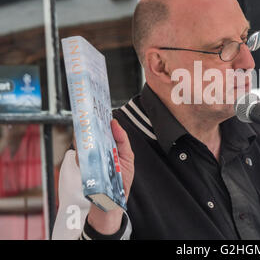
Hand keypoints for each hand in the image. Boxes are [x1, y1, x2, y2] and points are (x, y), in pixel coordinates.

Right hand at [75, 119, 134, 234]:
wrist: (115, 203)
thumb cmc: (121, 181)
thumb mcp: (127, 157)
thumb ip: (122, 140)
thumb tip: (115, 123)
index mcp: (105, 148)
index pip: (99, 131)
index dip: (96, 120)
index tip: (96, 108)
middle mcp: (95, 154)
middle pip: (88, 136)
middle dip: (88, 125)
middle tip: (89, 115)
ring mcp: (88, 163)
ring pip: (82, 145)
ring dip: (84, 136)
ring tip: (85, 127)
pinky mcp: (84, 171)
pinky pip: (80, 159)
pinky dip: (82, 152)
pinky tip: (84, 146)